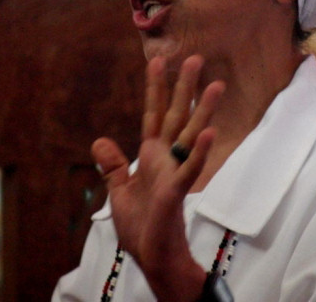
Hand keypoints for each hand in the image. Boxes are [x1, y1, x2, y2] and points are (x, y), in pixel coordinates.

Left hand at [92, 55, 224, 299]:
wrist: (150, 255)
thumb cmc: (140, 225)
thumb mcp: (119, 191)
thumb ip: (113, 165)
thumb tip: (99, 140)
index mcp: (150, 155)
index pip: (153, 114)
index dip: (155, 88)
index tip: (157, 61)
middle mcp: (165, 158)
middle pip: (176, 115)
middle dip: (185, 88)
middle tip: (197, 59)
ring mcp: (173, 172)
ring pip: (190, 134)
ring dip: (203, 110)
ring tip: (216, 84)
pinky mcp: (176, 192)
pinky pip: (190, 168)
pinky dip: (198, 151)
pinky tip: (208, 131)